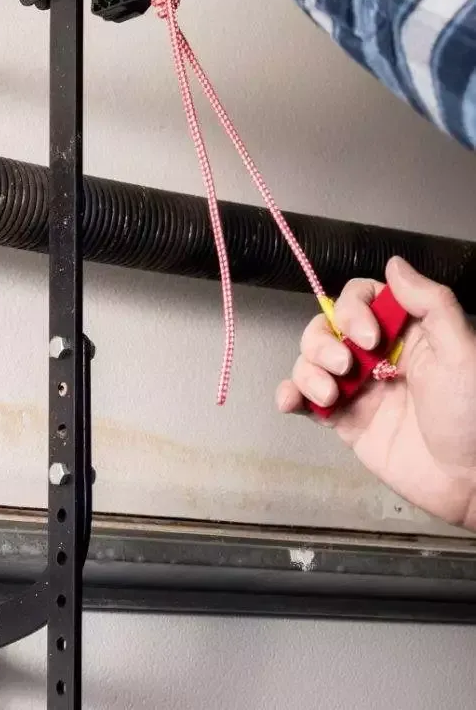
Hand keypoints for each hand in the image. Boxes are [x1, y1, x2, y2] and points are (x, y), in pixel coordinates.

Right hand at [277, 257, 475, 530]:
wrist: (471, 482)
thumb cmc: (473, 415)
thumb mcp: (462, 350)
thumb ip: (430, 303)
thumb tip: (393, 263)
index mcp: (405, 332)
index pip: (360, 298)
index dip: (353, 310)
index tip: (369, 337)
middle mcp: (377, 355)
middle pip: (326, 326)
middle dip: (323, 342)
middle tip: (346, 366)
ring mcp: (358, 387)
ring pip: (310, 360)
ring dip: (307, 370)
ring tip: (329, 395)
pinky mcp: (345, 421)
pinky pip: (305, 399)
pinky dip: (290, 394)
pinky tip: (291, 400)